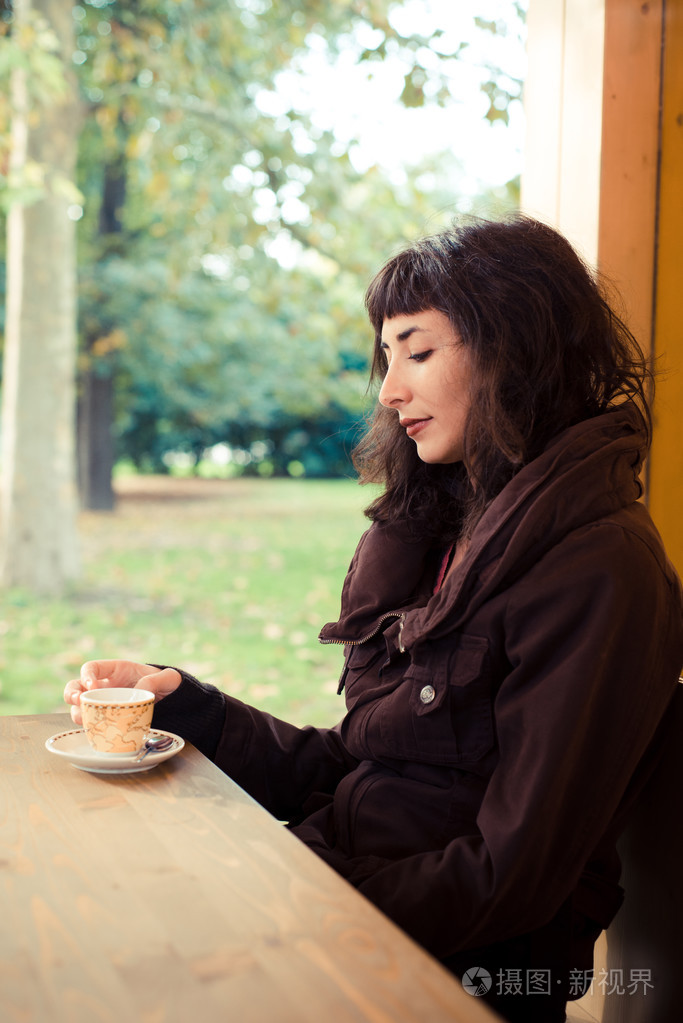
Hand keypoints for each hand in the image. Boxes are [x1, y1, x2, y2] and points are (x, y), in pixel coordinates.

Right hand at [64, 660, 181, 725]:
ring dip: (76, 713)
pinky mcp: (107, 720)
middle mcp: (105, 687)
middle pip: (76, 687)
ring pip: (79, 707)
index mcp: (116, 671)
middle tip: (78, 701)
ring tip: (83, 718)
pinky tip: (93, 731)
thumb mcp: (169, 678)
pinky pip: (90, 724)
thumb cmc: (168, 685)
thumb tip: (138, 690)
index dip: (86, 675)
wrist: (172, 703)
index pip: (92, 668)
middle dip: (71, 693)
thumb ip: (157, 680)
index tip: (91, 686)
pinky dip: (88, 728)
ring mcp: (103, 704)